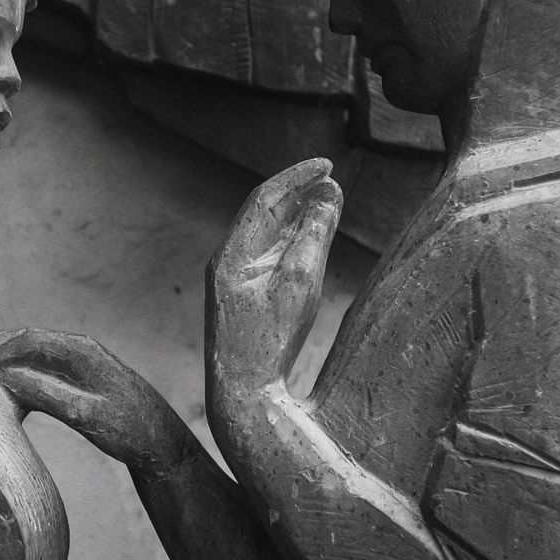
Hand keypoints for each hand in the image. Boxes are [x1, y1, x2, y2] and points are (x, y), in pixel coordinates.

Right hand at [0, 328, 191, 480]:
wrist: (160, 442)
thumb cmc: (129, 428)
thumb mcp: (86, 415)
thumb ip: (47, 394)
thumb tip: (8, 376)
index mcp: (83, 352)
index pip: (33, 339)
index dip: (2, 346)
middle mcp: (80, 352)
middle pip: (30, 343)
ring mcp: (79, 366)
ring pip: (34, 357)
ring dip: (7, 362)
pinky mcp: (78, 382)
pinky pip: (42, 372)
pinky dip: (20, 375)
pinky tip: (4, 388)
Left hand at [207, 157, 341, 390]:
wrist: (244, 395)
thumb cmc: (269, 343)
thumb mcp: (298, 284)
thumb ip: (314, 236)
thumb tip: (327, 195)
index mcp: (230, 255)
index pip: (264, 199)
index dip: (296, 177)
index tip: (327, 164)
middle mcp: (227, 263)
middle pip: (265, 215)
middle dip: (299, 193)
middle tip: (332, 179)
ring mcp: (234, 282)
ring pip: (269, 236)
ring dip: (298, 215)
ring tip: (329, 198)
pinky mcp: (245, 299)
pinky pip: (271, 258)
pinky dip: (294, 242)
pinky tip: (314, 236)